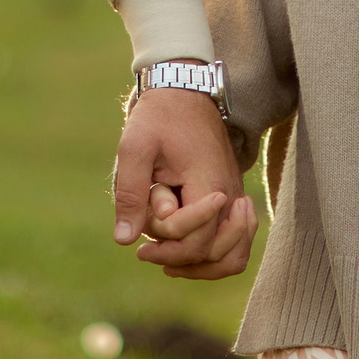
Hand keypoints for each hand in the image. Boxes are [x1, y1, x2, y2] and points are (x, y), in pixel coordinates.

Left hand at [112, 74, 255, 280]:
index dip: (169, 242)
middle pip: (218, 254)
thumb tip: (125, 239)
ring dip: (199, 266)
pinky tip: (179, 253)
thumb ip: (130, 192)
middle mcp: (230, 196)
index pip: (198, 239)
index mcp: (210, 182)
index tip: (141, 234)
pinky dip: (211, 257)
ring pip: (233, 256)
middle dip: (178, 256)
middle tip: (145, 250)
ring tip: (165, 261)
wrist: (184, 91)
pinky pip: (232, 244)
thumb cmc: (158, 116)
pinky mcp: (229, 202)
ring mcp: (233, 200)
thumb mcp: (135, 147)